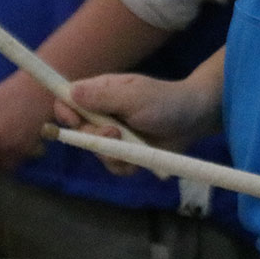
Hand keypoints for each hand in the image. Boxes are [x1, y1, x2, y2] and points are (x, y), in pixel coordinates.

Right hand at [55, 72, 218, 174]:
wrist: (193, 119)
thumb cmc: (163, 100)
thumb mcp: (133, 97)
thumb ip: (102, 97)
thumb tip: (70, 92)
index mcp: (100, 93)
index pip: (68, 101)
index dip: (65, 112)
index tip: (74, 122)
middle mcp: (102, 115)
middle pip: (79, 132)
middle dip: (94, 138)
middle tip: (115, 133)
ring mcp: (114, 136)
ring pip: (96, 152)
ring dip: (111, 154)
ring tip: (132, 146)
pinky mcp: (126, 154)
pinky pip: (114, 166)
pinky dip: (125, 165)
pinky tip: (139, 158)